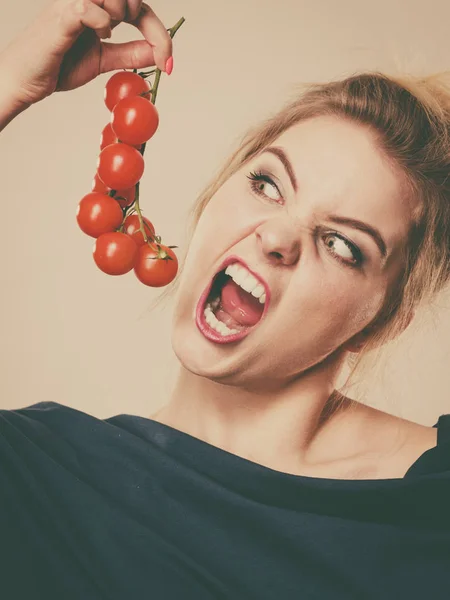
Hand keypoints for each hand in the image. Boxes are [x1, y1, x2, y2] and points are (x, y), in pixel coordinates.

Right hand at [0, 0, 172, 107]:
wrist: (27, 80)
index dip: (160, 33)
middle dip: (152, 27)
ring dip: (125, 16)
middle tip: (157, 55)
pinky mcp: (62, 16)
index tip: (169, 62)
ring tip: (110, 39)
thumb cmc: (57, 65)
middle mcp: (88, 0)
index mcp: (99, 8)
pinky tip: (99, 36)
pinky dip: (102, 22)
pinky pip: (90, 9)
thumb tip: (157, 53)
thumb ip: (129, 54)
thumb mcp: (103, 61)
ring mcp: (74, 4)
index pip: (138, 8)